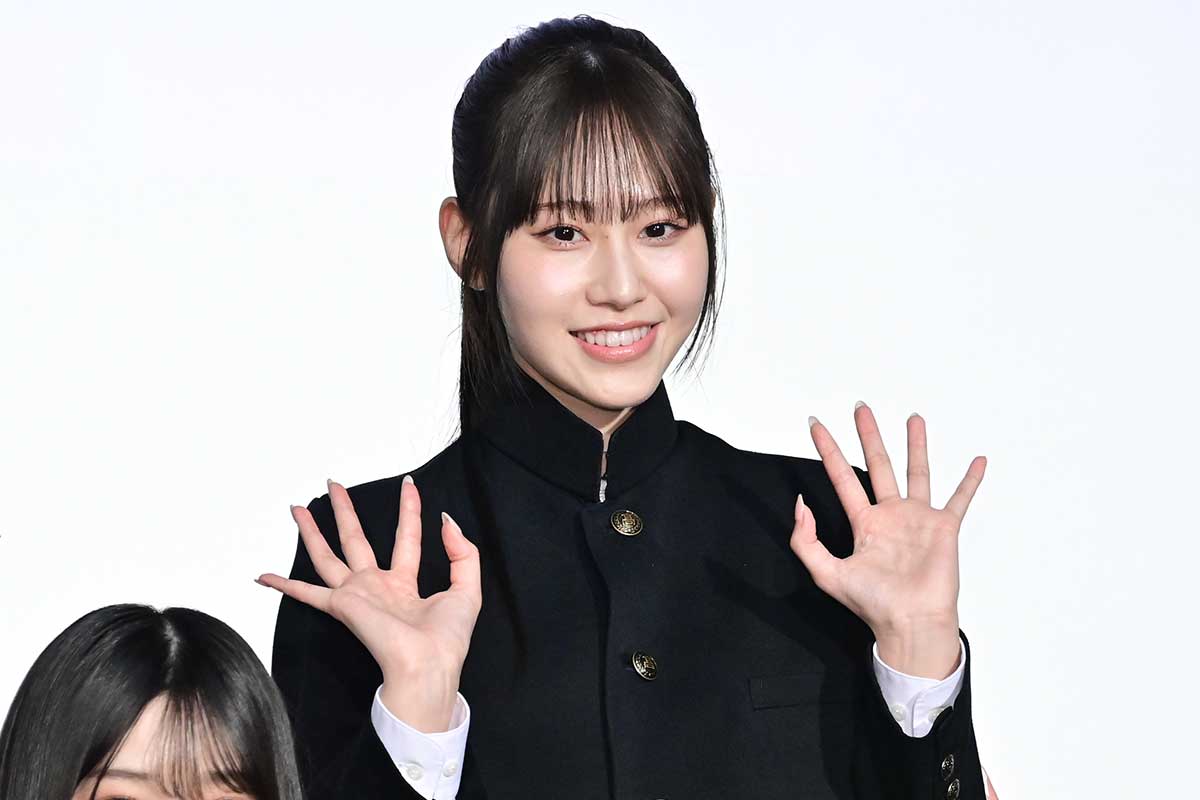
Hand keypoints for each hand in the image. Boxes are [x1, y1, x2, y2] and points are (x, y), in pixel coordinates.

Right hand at [258, 475, 481, 731]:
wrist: (429, 664)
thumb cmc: (447, 638)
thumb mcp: (467, 588)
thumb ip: (463, 552)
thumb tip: (446, 519)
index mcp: (405, 585)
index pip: (406, 538)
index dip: (409, 511)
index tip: (409, 485)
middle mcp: (376, 587)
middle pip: (356, 540)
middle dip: (345, 512)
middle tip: (333, 484)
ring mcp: (357, 596)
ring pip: (327, 556)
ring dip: (311, 532)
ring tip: (297, 508)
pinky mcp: (343, 606)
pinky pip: (307, 593)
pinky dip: (284, 585)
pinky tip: (264, 576)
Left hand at [789, 402, 985, 678]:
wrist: (909, 622)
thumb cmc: (872, 604)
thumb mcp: (826, 573)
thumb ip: (806, 540)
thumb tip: (801, 504)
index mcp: (864, 524)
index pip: (842, 477)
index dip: (828, 451)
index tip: (816, 425)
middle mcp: (891, 516)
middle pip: (877, 465)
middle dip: (869, 435)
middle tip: (861, 407)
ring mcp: (918, 520)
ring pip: (917, 472)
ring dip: (916, 445)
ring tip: (914, 418)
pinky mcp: (944, 528)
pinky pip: (960, 499)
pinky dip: (969, 481)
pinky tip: (977, 461)